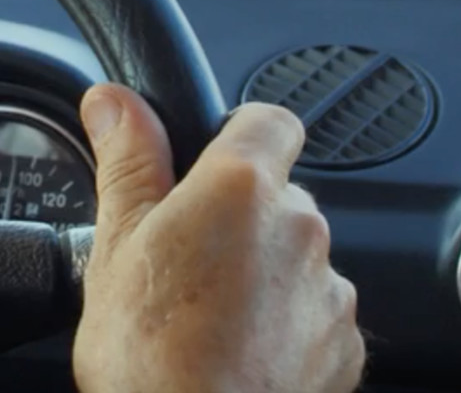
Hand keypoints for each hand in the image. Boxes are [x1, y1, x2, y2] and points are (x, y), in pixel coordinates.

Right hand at [72, 84, 364, 392]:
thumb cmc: (148, 357)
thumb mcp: (115, 244)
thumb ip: (127, 161)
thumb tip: (115, 103)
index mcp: (241, 188)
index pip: (268, 118)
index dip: (236, 132)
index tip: (206, 160)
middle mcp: (300, 229)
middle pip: (276, 193)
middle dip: (236, 215)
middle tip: (182, 256)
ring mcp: (328, 291)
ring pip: (293, 255)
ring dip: (260, 270)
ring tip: (204, 314)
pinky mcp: (345, 346)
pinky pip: (314, 311)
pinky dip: (282, 322)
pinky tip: (235, 348)